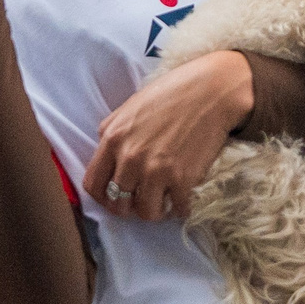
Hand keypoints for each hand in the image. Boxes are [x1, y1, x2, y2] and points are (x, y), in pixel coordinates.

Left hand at [83, 52, 254, 221]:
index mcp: (113, 139)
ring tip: (164, 201)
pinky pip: (178, 209)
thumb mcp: (130, 107)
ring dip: (155, 211)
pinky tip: (185, 197)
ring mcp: (156, 170)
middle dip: (129, 206)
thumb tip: (108, 157)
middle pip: (118, 204)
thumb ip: (112, 132)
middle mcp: (130, 158)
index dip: (103, 197)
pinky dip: (182, 207)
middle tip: (142, 199)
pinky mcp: (183, 179)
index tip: (116, 197)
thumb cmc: (172, 93)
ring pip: (146, 213)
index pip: (92, 185)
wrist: (211, 91)